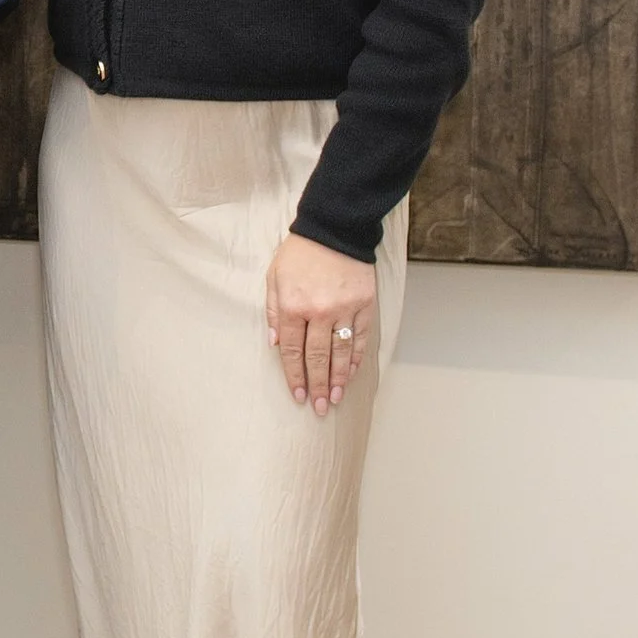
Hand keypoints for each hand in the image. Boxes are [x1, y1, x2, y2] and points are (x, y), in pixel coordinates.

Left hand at [265, 232, 375, 415]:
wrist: (333, 230)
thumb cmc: (299, 254)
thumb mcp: (274, 277)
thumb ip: (273, 311)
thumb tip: (276, 343)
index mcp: (293, 306)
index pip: (293, 350)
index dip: (294, 375)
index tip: (299, 395)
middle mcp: (318, 311)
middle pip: (317, 357)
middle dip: (318, 385)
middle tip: (320, 407)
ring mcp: (344, 309)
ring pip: (341, 352)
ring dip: (339, 378)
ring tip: (337, 398)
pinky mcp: (364, 304)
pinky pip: (359, 337)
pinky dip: (356, 356)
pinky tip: (353, 372)